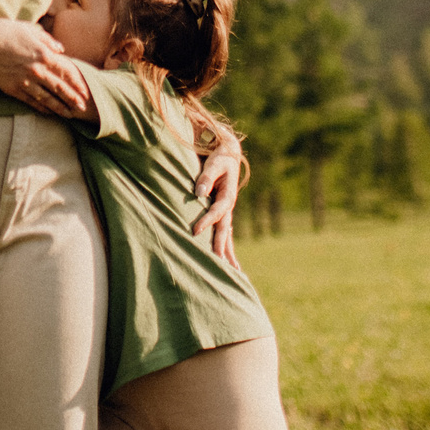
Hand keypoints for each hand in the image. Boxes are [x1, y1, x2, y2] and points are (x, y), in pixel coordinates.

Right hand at [0, 16, 88, 115]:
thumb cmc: (3, 31)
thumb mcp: (29, 29)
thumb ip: (48, 39)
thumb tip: (61, 50)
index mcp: (44, 53)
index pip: (67, 71)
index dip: (78, 83)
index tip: (85, 91)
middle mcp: (37, 70)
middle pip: (60, 88)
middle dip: (73, 99)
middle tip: (83, 109)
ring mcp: (25, 81)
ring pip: (47, 98)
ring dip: (60, 108)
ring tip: (69, 115)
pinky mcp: (12, 89)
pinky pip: (31, 101)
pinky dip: (42, 108)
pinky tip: (49, 112)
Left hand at [192, 148, 244, 267]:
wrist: (228, 154)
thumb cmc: (219, 158)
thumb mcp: (214, 164)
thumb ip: (206, 178)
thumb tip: (198, 193)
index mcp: (227, 196)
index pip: (216, 212)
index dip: (206, 221)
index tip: (195, 231)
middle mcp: (228, 207)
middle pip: (225, 231)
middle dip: (222, 248)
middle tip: (220, 266)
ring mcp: (227, 212)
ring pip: (228, 237)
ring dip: (229, 255)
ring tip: (235, 274)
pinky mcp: (222, 214)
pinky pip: (225, 234)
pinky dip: (227, 248)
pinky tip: (229, 263)